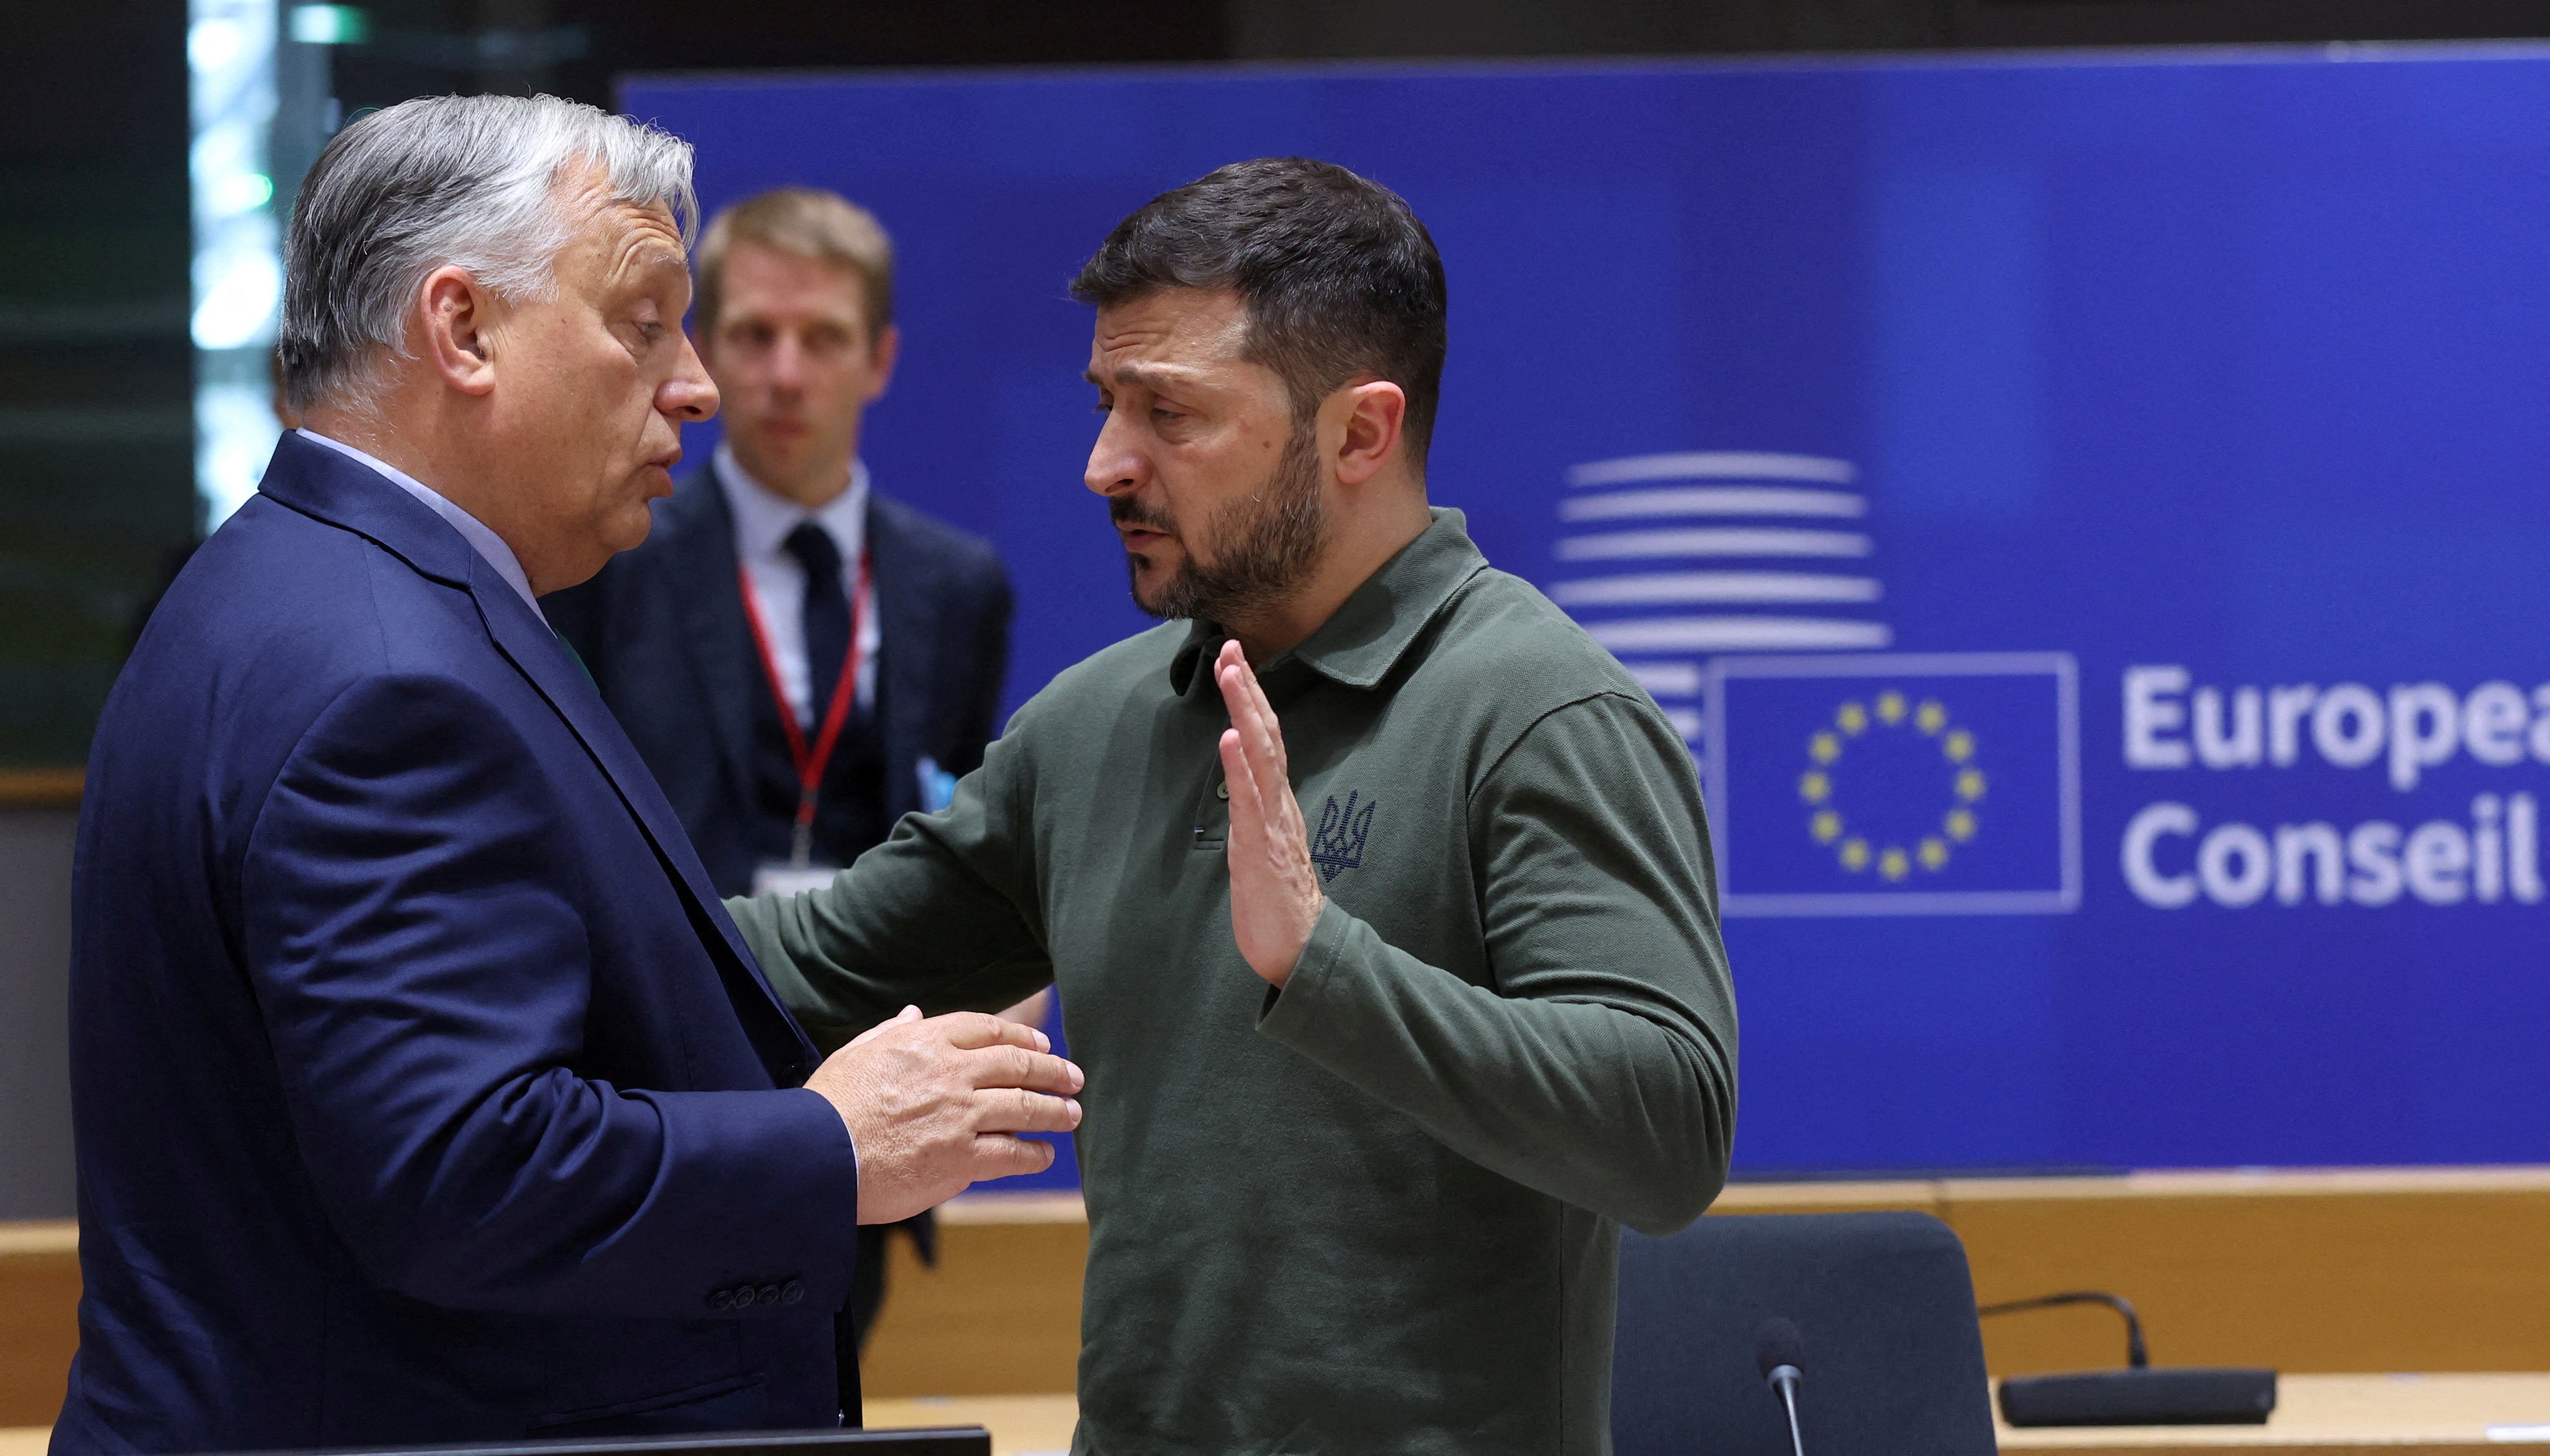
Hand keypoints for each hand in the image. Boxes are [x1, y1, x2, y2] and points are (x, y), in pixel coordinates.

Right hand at [804, 1006, 1084, 1224]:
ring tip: (1072, 1114)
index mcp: (925, 1042)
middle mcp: (951, 1073)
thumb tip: (913, 1013)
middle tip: (1074, 1078)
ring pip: (1025, 1107)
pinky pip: (1011, 1153)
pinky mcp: (961, 1158)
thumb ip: (889, 1032)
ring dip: (1055, 1110)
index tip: (1041, 1046)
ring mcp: (960, 1115)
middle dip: (1054, 1071)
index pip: (989, 1030)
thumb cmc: (827, 1108)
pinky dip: (1034, 1153)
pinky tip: (1044, 1154)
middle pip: (1019, 1065)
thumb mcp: (854, 1055)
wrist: (816, 1157)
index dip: (1022, 1037)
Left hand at [1214, 640, 1324, 986]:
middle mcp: (1280, 805)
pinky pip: (1250, 800)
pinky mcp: (1261, 848)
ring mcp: (1273, 824)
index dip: (1252, 699)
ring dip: (1244, 710)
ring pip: (1261, 755)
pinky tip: (1228, 736)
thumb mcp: (1263, 849)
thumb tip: (1242, 788)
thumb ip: (1255, 816)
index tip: (1236, 660)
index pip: (1267, 741)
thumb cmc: (1279, 905)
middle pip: (1266, 735)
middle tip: (1231, 646)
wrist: (1299, 951)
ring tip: (1231, 671)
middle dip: (1248, 688)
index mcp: (1278, 805)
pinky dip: (1239, 765)